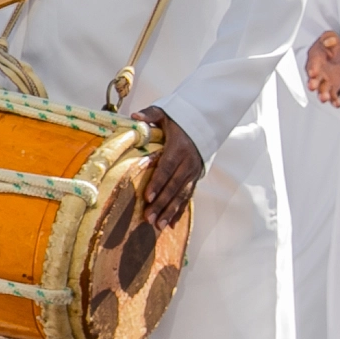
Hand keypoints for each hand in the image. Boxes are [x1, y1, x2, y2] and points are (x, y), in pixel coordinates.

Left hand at [133, 107, 204, 227]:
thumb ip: (151, 114)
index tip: (147, 197)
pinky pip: (187, 196)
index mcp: (179, 147)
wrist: (206, 123)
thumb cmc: (180, 119)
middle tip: (148, 218)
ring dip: (169, 211)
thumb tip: (134, 117)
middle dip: (161, 203)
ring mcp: (193, 172)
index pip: (167, 168)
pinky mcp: (195, 178)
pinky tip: (170, 224)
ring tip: (157, 225)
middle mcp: (189, 162)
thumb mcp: (167, 113)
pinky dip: (179, 211)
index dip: (158, 183)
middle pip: (174, 186)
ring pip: (181, 194)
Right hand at [304, 30, 339, 108]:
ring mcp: (324, 81)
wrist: (333, 57)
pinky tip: (337, 103)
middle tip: (312, 86)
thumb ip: (330, 38)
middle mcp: (317, 73)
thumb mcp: (331, 38)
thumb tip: (329, 41)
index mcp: (315, 59)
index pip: (312, 64)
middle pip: (313, 79)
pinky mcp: (332, 88)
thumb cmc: (329, 47)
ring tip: (324, 98)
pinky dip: (335, 101)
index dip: (312, 68)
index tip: (312, 72)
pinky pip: (333, 96)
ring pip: (322, 90)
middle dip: (313, 83)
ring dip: (322, 94)